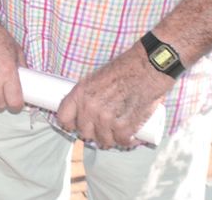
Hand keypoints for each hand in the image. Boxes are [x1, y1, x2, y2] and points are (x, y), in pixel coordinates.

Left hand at [56, 43, 170, 148]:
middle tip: (101, 129)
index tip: (75, 125)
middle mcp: (90, 108)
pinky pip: (122, 142)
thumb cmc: (124, 69)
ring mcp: (107, 119)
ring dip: (110, 140)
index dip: (69, 124)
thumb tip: (84, 107)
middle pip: (84, 133)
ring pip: (103, 141)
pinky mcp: (125, 127)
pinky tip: (129, 137)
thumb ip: (89, 94)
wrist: (147, 68)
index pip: (63, 118)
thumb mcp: (97, 77)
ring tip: (116, 132)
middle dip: (92, 133)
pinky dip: (127, 141)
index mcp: (80, 93)